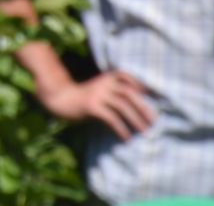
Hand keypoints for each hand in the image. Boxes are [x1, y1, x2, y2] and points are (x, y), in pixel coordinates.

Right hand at [39, 70, 155, 140]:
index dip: (139, 84)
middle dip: (143, 107)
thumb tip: (138, 109)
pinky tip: (126, 138)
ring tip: (145, 132)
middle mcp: (102, 84)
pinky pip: (111, 118)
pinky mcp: (91, 106)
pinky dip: (121, 129)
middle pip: (128, 93)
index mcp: (106, 78)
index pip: (125, 76)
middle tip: (154, 122)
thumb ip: (114, 93)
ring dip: (136, 120)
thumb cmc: (83, 98)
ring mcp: (97, 94)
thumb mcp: (99, 90)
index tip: (150, 96)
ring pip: (122, 106)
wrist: (59, 99)